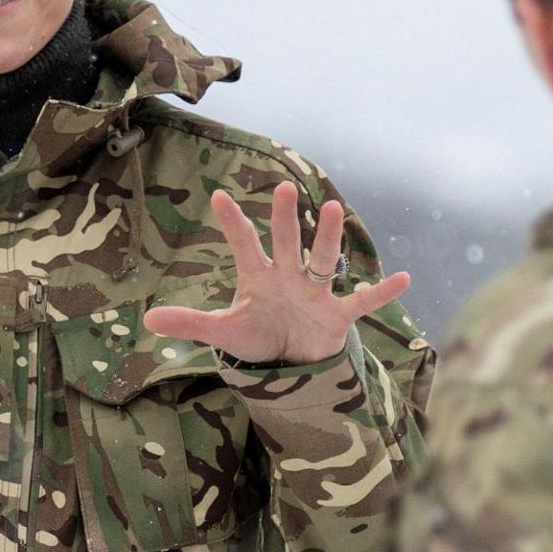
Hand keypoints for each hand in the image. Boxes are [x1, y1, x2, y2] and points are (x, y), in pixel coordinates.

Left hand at [143, 181, 412, 366]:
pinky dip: (382, 293)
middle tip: (285, 188)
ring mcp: (315, 293)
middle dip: (287, 218)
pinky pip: (362, 302)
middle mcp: (288, 276)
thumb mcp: (224, 333)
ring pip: (323, 260)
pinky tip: (405, 278)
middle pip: (287, 242)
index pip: (244, 245)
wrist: (291, 364)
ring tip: (335, 209)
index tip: (218, 197)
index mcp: (259, 277)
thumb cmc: (258, 338)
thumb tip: (147, 322)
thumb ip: (190, 324)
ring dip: (329, 237)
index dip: (233, 223)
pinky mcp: (338, 315)